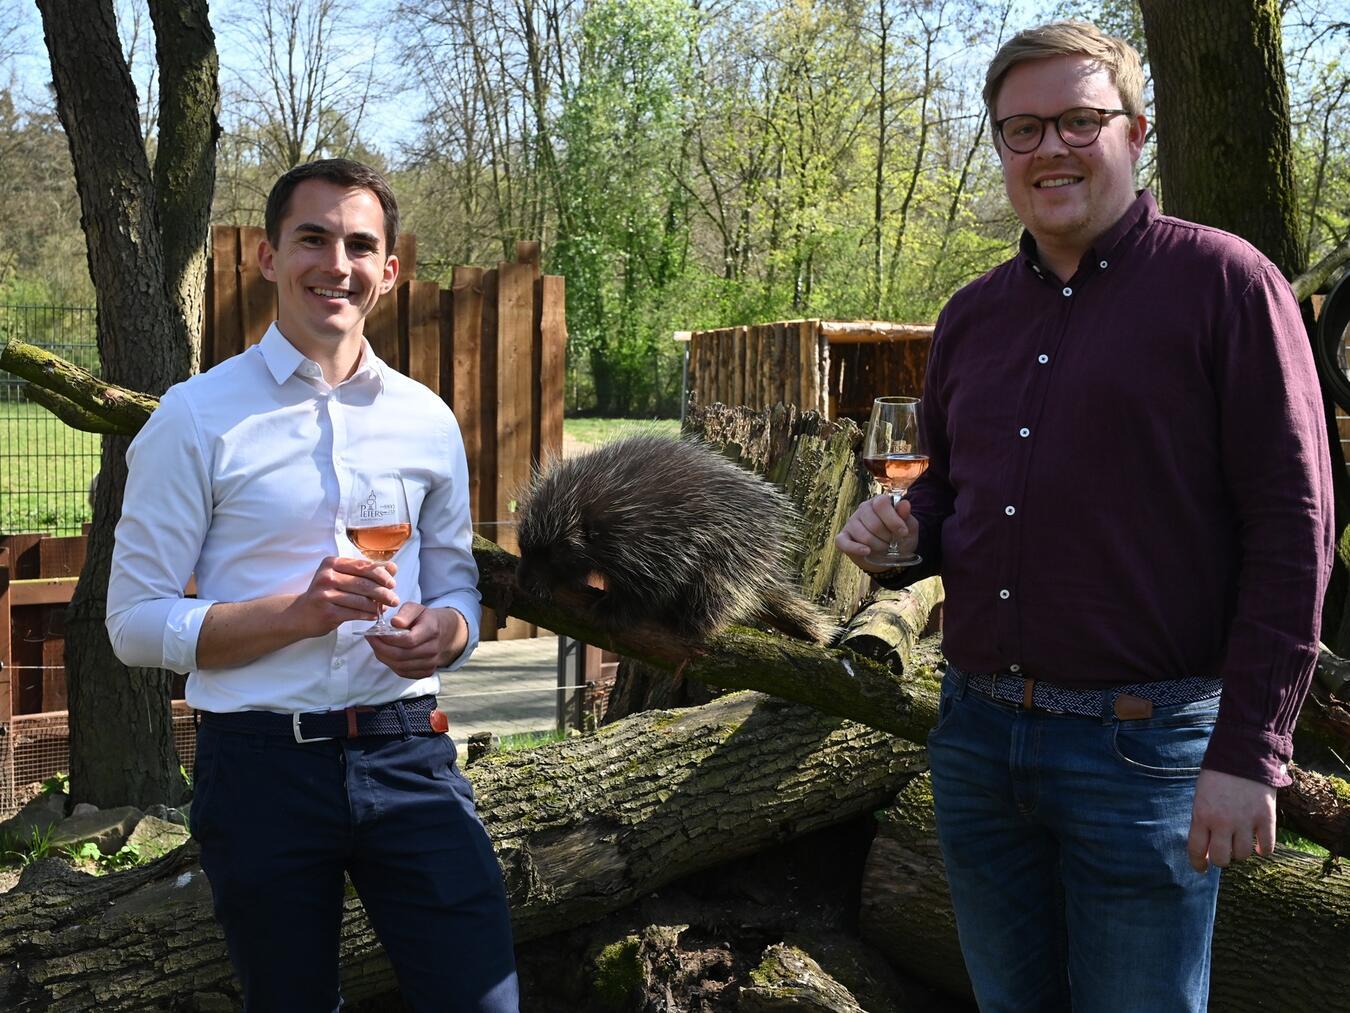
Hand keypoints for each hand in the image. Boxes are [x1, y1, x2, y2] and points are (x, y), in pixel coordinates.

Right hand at [285, 556, 399, 637]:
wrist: (302, 614)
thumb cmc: (328, 593)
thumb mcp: (344, 577)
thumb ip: (368, 571)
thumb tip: (393, 567)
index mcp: (332, 563)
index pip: (363, 566)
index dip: (381, 575)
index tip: (392, 583)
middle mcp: (326, 576)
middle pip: (363, 584)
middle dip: (383, 592)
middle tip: (395, 599)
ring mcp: (325, 595)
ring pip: (360, 600)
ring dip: (376, 606)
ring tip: (385, 608)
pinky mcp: (326, 612)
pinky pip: (353, 613)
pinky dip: (367, 615)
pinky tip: (374, 616)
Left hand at [368, 604, 466, 679]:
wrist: (445, 633)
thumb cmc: (426, 619)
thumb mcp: (417, 608)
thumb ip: (405, 613)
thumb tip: (395, 622)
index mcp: (432, 630)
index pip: (408, 640)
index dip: (388, 639)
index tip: (375, 632)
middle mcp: (433, 649)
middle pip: (402, 656)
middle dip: (381, 648)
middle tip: (370, 639)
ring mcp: (431, 663)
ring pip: (400, 666)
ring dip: (384, 657)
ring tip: (376, 646)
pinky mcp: (426, 672)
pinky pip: (404, 673)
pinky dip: (391, 665)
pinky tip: (386, 655)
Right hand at [834, 493, 918, 571]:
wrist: (889, 556)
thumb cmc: (899, 538)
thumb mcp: (909, 528)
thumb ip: (906, 516)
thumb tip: (905, 504)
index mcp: (878, 502)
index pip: (881, 504)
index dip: (893, 520)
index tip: (903, 533)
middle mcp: (863, 509)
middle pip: (874, 524)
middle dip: (887, 538)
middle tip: (892, 542)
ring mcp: (851, 523)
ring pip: (864, 536)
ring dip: (877, 546)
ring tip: (883, 548)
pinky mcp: (843, 537)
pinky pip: (844, 543)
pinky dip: (856, 549)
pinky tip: (866, 551)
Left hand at [1187, 768, 1276, 872]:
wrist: (1244, 755)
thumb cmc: (1218, 775)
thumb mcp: (1201, 796)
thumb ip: (1202, 820)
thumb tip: (1207, 848)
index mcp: (1201, 815)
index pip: (1197, 850)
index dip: (1198, 864)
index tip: (1201, 868)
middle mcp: (1223, 822)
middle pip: (1222, 859)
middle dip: (1221, 859)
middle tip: (1223, 852)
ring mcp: (1246, 822)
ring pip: (1243, 855)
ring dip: (1241, 851)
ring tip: (1240, 840)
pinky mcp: (1266, 819)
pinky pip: (1267, 848)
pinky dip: (1263, 849)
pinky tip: (1260, 844)